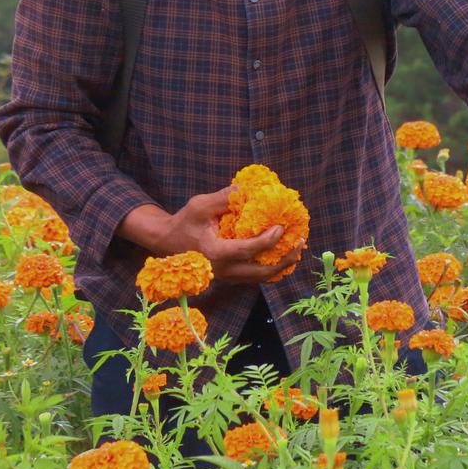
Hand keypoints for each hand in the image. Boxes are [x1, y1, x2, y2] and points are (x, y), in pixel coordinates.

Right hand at [118, 187, 297, 284]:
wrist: (167, 242)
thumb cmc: (184, 222)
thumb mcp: (199, 205)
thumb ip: (222, 198)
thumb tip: (246, 190)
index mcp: (216, 253)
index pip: (248, 250)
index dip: (268, 240)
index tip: (282, 228)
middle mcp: (224, 270)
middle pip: (261, 272)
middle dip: (284, 259)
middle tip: (300, 243)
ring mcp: (227, 276)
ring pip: (260, 278)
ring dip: (281, 265)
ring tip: (296, 250)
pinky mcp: (229, 276)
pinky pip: (254, 276)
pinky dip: (270, 267)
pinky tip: (282, 255)